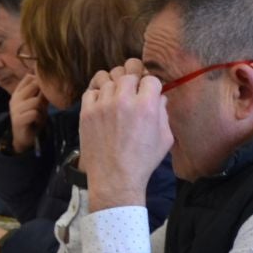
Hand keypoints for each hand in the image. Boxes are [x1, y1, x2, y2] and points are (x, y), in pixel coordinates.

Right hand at [8, 74, 45, 153]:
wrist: (24, 138)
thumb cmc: (32, 119)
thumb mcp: (39, 104)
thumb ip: (42, 93)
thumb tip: (51, 80)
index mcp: (18, 93)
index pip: (28, 77)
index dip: (39, 81)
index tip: (45, 90)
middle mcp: (15, 99)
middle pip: (33, 86)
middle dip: (43, 95)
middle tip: (44, 106)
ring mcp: (15, 109)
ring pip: (35, 101)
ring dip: (41, 109)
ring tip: (40, 116)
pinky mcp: (17, 120)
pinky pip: (34, 113)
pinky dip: (39, 118)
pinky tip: (36, 122)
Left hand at [79, 66, 172, 210]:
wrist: (115, 180)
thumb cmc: (143, 162)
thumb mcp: (165, 139)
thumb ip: (164, 113)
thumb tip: (159, 97)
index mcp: (146, 106)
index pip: (150, 78)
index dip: (151, 85)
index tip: (148, 92)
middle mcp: (124, 101)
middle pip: (128, 72)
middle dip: (133, 78)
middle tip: (133, 89)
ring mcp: (103, 105)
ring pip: (109, 78)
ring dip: (115, 85)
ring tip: (117, 95)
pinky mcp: (87, 113)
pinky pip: (91, 91)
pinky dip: (98, 94)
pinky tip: (103, 103)